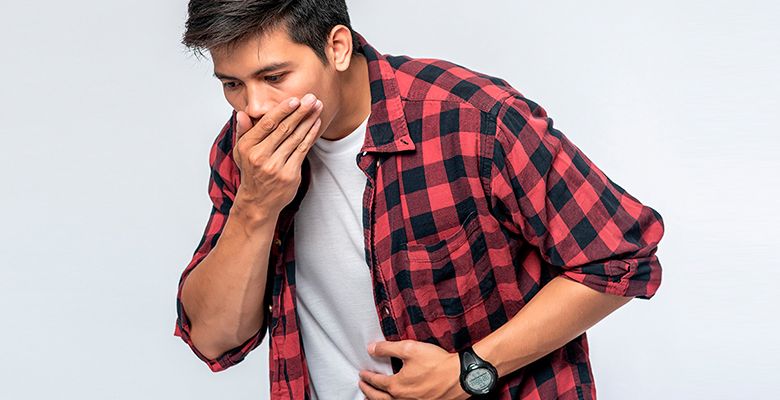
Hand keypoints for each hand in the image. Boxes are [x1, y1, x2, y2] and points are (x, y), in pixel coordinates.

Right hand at [231, 94, 323, 219]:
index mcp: (247, 148)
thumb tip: (242, 114)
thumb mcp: (240, 152)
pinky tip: (316, 124)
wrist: (258, 201)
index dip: (282, 111)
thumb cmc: (251, 172)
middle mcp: (260, 157)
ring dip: (308, 121)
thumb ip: (243, 131)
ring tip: (317, 108)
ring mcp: (276, 167)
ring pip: (295, 138)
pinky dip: (310, 136)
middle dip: (300, 112)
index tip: (294, 99)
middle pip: (284, 129)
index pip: (267, 124)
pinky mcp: (289, 175)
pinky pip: (302, 151)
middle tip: (311, 98)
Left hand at [359, 340, 470, 399]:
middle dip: (368, 391)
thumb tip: (371, 348)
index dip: (368, 377)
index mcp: (397, 386)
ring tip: (372, 398)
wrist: (461, 377)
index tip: (362, 374)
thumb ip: (388, 348)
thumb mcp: (410, 349)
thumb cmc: (437, 363)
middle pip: (379, 398)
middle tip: (362, 386)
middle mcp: (403, 399)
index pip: (376, 382)